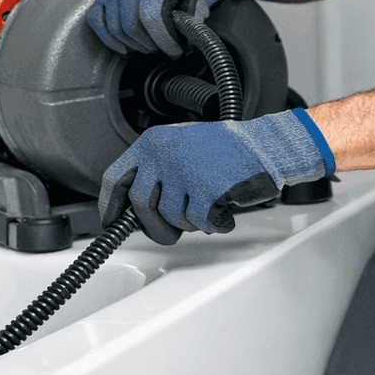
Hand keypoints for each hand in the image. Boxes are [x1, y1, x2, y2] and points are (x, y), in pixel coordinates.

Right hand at [87, 0, 234, 56]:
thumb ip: (197, 8)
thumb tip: (190, 33)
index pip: (150, 14)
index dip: (163, 39)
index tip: (176, 52)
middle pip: (130, 25)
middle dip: (150, 45)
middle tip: (166, 51)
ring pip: (115, 28)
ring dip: (134, 45)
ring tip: (152, 48)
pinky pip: (96, 20)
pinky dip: (109, 39)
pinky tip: (125, 48)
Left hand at [99, 109, 335, 244]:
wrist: (264, 145)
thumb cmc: (225, 150)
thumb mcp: (179, 148)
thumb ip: (154, 171)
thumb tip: (132, 209)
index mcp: (152, 142)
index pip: (115, 177)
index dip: (110, 205)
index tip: (112, 222)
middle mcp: (163, 153)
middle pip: (141, 205)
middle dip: (154, 227)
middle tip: (169, 232)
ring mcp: (184, 170)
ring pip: (171, 217)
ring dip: (190, 222)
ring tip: (208, 206)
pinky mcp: (206, 188)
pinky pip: (199, 221)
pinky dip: (213, 224)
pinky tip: (223, 211)